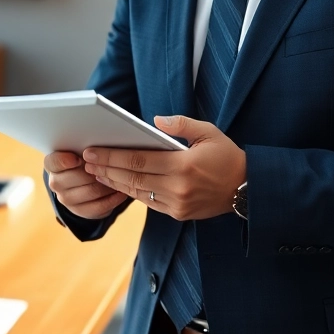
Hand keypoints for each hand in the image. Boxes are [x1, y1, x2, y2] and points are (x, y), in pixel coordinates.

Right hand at [44, 151, 127, 219]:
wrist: (83, 181)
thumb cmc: (84, 159)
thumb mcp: (81, 150)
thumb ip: (85, 149)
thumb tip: (99, 148)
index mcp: (52, 165)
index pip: (53, 162)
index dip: (65, 161)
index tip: (78, 158)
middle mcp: (56, 183)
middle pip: (76, 177)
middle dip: (96, 170)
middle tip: (110, 164)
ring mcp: (66, 199)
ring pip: (91, 191)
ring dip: (108, 184)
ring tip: (120, 176)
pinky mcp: (80, 211)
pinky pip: (99, 207)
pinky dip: (113, 199)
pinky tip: (122, 192)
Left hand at [83, 115, 245, 220]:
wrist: (247, 189)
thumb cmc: (227, 156)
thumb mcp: (208, 132)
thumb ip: (181, 124)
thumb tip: (155, 120)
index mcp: (183, 166)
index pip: (138, 160)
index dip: (112, 156)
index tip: (92, 151)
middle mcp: (178, 187)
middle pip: (132, 177)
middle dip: (106, 169)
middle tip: (85, 162)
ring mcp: (177, 204)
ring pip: (137, 192)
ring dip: (114, 182)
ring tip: (96, 173)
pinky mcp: (178, 213)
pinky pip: (149, 202)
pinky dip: (131, 193)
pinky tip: (118, 184)